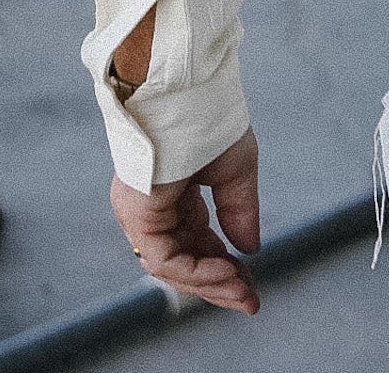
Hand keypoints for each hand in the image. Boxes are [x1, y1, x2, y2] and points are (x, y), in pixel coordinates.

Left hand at [110, 127, 260, 313]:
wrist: (190, 90)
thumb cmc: (211, 119)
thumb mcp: (236, 170)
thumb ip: (240, 211)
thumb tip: (249, 250)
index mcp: (174, 195)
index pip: (196, 243)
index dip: (223, 265)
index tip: (250, 282)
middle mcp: (153, 209)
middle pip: (183, 260)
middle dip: (218, 282)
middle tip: (249, 298)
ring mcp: (142, 213)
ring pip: (172, 266)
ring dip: (209, 282)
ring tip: (242, 290)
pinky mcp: (138, 214)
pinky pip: (165, 258)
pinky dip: (196, 271)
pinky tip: (227, 271)